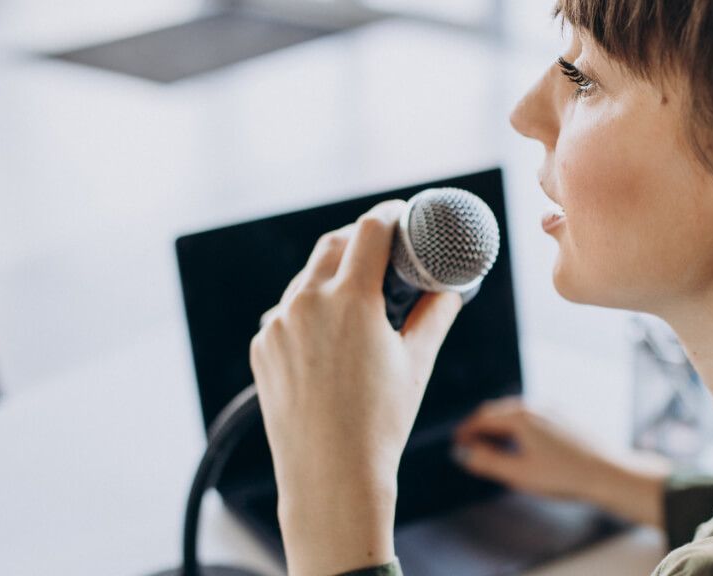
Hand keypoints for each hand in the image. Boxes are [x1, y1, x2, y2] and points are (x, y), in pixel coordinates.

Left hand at [250, 200, 461, 575]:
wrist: (331, 476)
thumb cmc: (380, 423)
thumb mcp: (417, 362)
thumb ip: (436, 315)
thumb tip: (450, 290)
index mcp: (349, 299)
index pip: (369, 230)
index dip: (389, 215)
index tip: (401, 216)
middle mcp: (305, 303)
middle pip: (333, 244)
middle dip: (359, 240)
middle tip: (383, 252)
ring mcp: (277, 326)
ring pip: (306, 279)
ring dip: (332, 276)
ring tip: (358, 299)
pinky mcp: (262, 348)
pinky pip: (287, 312)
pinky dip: (309, 310)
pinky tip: (329, 336)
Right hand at [453, 397, 671, 526]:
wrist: (607, 473)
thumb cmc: (562, 476)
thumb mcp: (518, 474)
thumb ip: (486, 462)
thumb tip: (461, 453)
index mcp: (520, 417)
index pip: (483, 418)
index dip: (466, 431)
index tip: (456, 442)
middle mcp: (535, 406)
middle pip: (498, 411)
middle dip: (481, 425)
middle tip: (470, 442)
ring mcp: (552, 409)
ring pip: (517, 411)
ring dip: (500, 424)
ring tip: (493, 444)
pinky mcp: (565, 416)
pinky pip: (533, 415)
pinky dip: (518, 425)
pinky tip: (522, 442)